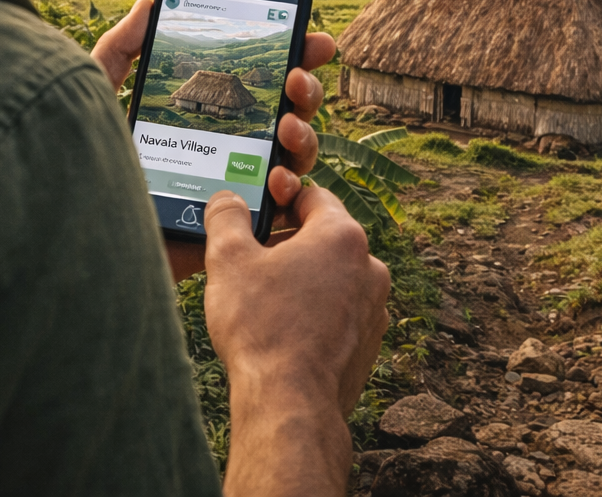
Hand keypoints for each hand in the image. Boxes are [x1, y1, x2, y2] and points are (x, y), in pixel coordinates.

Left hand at [91, 0, 337, 279]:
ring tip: (286, 127)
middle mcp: (226, 148)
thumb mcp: (94, 98)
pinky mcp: (235, 231)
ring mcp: (236, 189)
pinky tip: (278, 176)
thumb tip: (148, 3)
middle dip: (306, 90)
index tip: (313, 37)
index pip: (257, 82)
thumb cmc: (79, 165)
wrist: (75, 233)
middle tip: (295, 78)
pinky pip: (282, 212)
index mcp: (202, 116)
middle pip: (287, 114)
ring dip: (306, 136)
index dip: (293, 57)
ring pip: (294, 158)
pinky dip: (292, 191)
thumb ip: (118, 49)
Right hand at [204, 184, 390, 495]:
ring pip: (334, 278)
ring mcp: (375, 307)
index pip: (312, 196)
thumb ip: (227, 218)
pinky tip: (285, 331)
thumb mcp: (229, 260)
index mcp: (343, 236)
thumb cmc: (261, 328)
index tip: (257, 216)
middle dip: (289, 244)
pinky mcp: (369, 342)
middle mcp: (370, 267)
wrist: (291, 404)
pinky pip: (340, 313)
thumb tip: (226, 199)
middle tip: (252, 261)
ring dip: (304, 280)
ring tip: (265, 301)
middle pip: (325, 238)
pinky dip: (316, 313)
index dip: (280, 201)